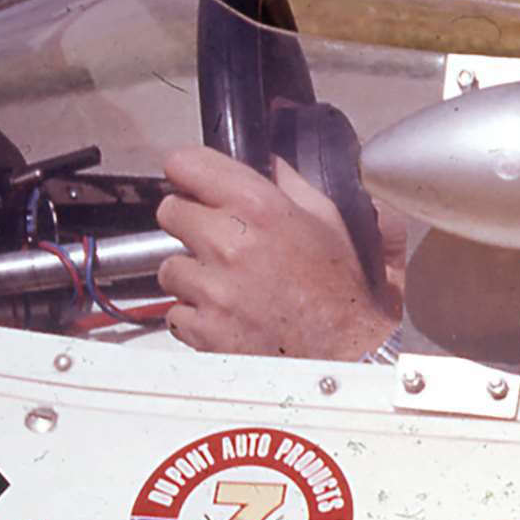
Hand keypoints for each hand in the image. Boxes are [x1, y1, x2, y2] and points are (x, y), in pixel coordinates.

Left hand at [156, 146, 404, 358]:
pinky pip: (177, 312)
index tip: (197, 183)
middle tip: (221, 239)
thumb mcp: (337, 224)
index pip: (185, 164)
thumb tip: (271, 160)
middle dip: (192, 222)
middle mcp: (229, 245)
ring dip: (194, 274)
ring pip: (170, 267)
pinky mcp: (202, 329)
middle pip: (170, 211)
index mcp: (261, 210)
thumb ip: (297, 185)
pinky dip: (198, 315)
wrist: (349, 359)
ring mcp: (211, 290)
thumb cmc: (349, 297)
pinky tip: (230, 316)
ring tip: (230, 286)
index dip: (191, 173)